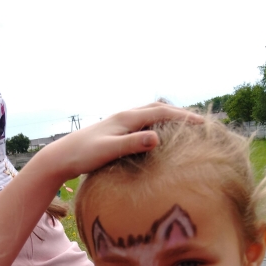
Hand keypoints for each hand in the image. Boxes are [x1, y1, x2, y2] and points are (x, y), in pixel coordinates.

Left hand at [36, 103, 202, 180]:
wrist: (61, 157)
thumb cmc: (83, 155)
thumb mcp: (109, 150)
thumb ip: (132, 144)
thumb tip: (156, 138)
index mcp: (127, 118)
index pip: (163, 112)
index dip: (184, 117)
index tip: (204, 125)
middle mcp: (125, 116)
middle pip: (159, 108)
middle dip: (181, 113)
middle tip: (201, 123)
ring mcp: (119, 122)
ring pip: (151, 113)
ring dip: (169, 116)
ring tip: (185, 126)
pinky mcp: (115, 131)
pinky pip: (143, 122)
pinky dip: (157, 124)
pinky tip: (159, 136)